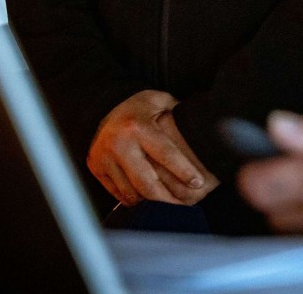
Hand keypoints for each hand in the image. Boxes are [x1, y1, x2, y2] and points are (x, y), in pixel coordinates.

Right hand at [87, 89, 219, 206]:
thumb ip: (179, 112)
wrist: (102, 108)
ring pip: (133, 192)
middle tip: (185, 202)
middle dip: (169, 197)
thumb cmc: (140, 108)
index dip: (184, 171)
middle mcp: (120, 143)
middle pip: (147, 183)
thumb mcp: (160, 101)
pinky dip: (135, 198)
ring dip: (152, 200)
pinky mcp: (96, 168)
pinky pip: (119, 193)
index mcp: (138, 126)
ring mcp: (105, 158)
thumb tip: (206, 123)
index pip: (165, 154)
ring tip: (168, 199)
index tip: (198, 183)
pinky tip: (147, 195)